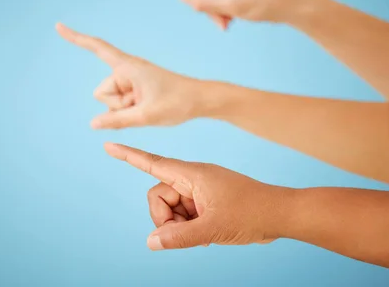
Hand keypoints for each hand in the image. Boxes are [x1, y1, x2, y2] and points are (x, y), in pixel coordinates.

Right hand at [56, 23, 200, 128]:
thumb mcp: (146, 115)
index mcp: (128, 66)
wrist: (200, 100)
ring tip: (149, 105)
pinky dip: (129, 110)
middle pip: (102, 93)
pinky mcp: (134, 89)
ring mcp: (130, 80)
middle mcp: (126, 70)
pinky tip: (148, 107)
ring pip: (110, 102)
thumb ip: (117, 120)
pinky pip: (120, 104)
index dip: (76, 38)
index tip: (58, 26)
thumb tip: (93, 124)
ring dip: (125, 109)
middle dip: (117, 105)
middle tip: (144, 104)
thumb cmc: (177, 103)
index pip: (97, 48)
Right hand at [104, 142, 291, 249]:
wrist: (280, 214)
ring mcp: (199, 190)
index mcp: (192, 174)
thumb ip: (179, 237)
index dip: (129, 156)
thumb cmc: (251, 213)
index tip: (108, 145)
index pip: (153, 162)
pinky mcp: (205, 202)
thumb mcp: (213, 228)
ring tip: (204, 232)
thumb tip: (151, 242)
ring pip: (170, 208)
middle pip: (158, 196)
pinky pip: (184, 214)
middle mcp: (192, 179)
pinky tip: (207, 233)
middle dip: (165, 218)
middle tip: (187, 232)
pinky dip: (189, 227)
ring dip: (179, 225)